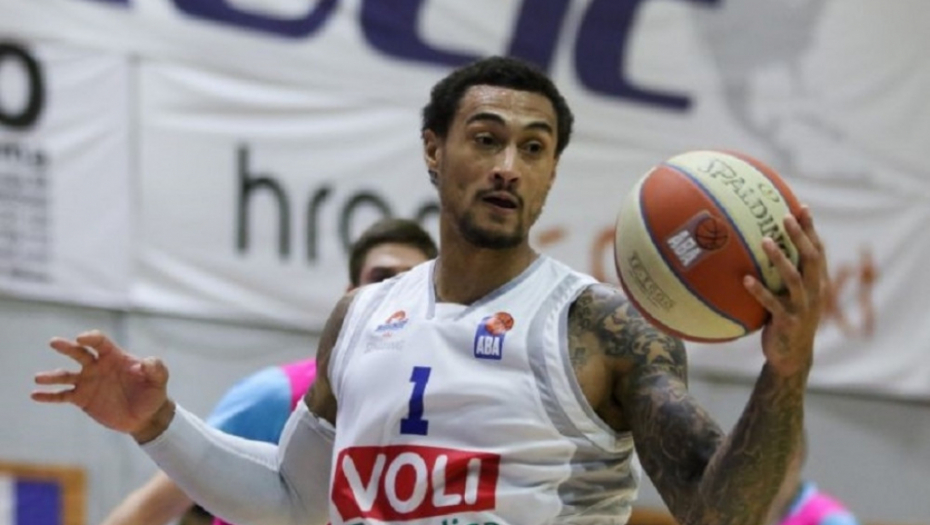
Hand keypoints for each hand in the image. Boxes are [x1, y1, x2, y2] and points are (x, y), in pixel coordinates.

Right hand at [32, 330, 170, 437]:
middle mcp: (97, 366)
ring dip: (52, 376)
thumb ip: (156, 368)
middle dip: (67, 347)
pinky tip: (35, 395)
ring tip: (38, 378)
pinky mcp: (82, 398)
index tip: (82, 338)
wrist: (146, 415)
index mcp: (114, 357)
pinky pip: (62, 396)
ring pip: (65, 375)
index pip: (100, 342)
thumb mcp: (159, 380)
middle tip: (54, 342)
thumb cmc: (153, 393)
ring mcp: (88, 382)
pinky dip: (49, 395)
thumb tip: (148, 362)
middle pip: (79, 353)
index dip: (91, 337)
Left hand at [744, 205, 824, 376]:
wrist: (792, 357)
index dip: (811, 229)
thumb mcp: (789, 296)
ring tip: (765, 241)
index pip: (817, 250)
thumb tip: (761, 247)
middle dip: (800, 237)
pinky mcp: (788, 323)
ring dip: (780, 259)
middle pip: (812, 259)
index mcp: (816, 283)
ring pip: (794, 279)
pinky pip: (772, 304)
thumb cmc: (786, 319)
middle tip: (785, 217)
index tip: (802, 207)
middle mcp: (814, 293)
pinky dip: (759, 291)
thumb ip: (783, 275)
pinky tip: (745, 279)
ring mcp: (803, 308)